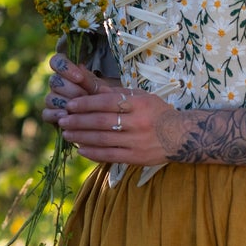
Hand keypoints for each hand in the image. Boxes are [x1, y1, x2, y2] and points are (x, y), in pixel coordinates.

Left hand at [40, 53, 184, 165]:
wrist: (183, 136)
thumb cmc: (158, 113)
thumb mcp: (142, 97)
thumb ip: (118, 94)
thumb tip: (91, 88)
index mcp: (139, 104)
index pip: (107, 103)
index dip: (86, 104)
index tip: (70, 105)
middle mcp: (138, 123)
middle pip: (102, 122)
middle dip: (79, 122)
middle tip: (63, 120)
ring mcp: (137, 142)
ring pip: (103, 140)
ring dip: (82, 137)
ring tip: (67, 134)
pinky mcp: (136, 157)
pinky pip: (110, 156)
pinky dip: (93, 153)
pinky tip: (81, 149)